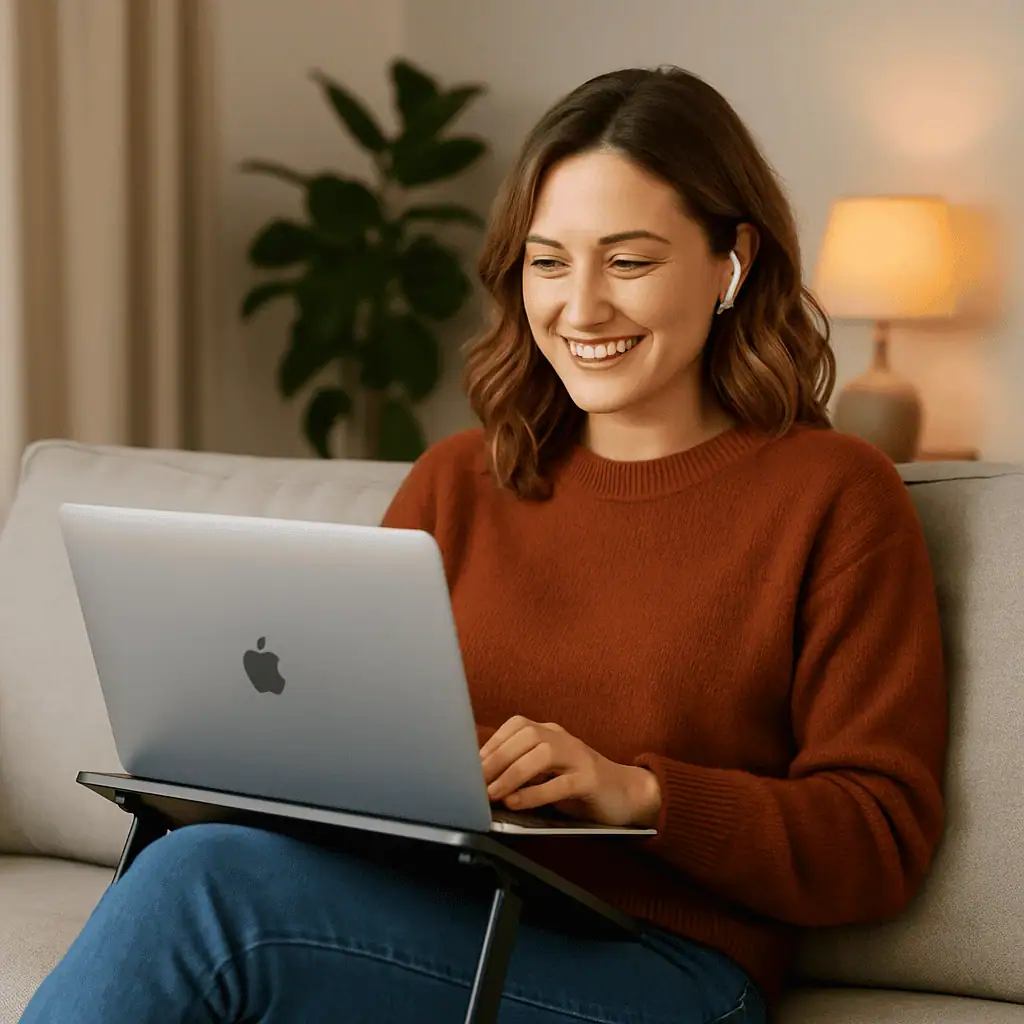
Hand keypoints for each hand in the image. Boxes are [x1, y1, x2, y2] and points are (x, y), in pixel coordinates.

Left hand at [479, 716, 660, 827]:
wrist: (626, 794)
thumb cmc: (578, 785)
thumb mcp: (546, 773)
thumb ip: (521, 770)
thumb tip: (483, 779)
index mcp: (550, 732)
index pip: (515, 727)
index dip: (491, 745)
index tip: (470, 767)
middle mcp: (563, 738)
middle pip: (525, 736)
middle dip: (496, 759)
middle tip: (475, 782)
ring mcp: (579, 757)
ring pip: (542, 754)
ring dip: (512, 774)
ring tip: (492, 794)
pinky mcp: (591, 780)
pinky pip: (560, 783)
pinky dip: (535, 793)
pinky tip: (516, 803)